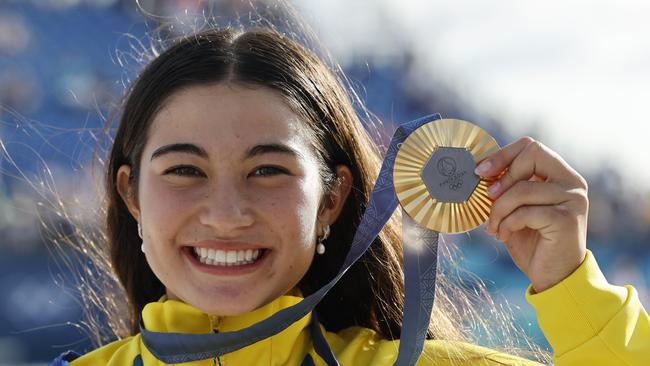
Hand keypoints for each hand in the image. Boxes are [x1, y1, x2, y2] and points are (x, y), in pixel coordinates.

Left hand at [474, 137, 588, 292]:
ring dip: (498, 209)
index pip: (532, 147)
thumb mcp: (515, 209)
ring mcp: (572, 200)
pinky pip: (525, 212)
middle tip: (488, 199)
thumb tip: (480, 170)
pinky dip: (507, 224)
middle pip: (532, 155)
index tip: (481, 171)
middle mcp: (572, 182)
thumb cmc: (532, 241)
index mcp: (561, 175)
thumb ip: (506, 188)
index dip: (503, 155)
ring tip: (493, 227)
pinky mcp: (566, 220)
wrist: (554, 278)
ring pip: (522, 189)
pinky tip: (504, 235)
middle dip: (502, 178)